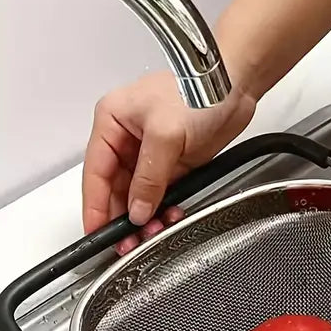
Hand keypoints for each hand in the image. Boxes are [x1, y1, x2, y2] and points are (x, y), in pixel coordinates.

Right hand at [82, 70, 256, 253]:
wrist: (235, 87)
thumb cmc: (198, 91)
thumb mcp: (165, 135)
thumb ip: (149, 177)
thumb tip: (137, 209)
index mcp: (113, 122)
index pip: (96, 172)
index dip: (95, 206)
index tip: (96, 232)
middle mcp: (128, 138)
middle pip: (116, 188)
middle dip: (122, 217)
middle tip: (127, 243)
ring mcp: (153, 152)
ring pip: (140, 194)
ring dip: (145, 217)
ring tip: (151, 234)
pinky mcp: (176, 162)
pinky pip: (163, 193)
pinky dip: (164, 209)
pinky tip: (169, 218)